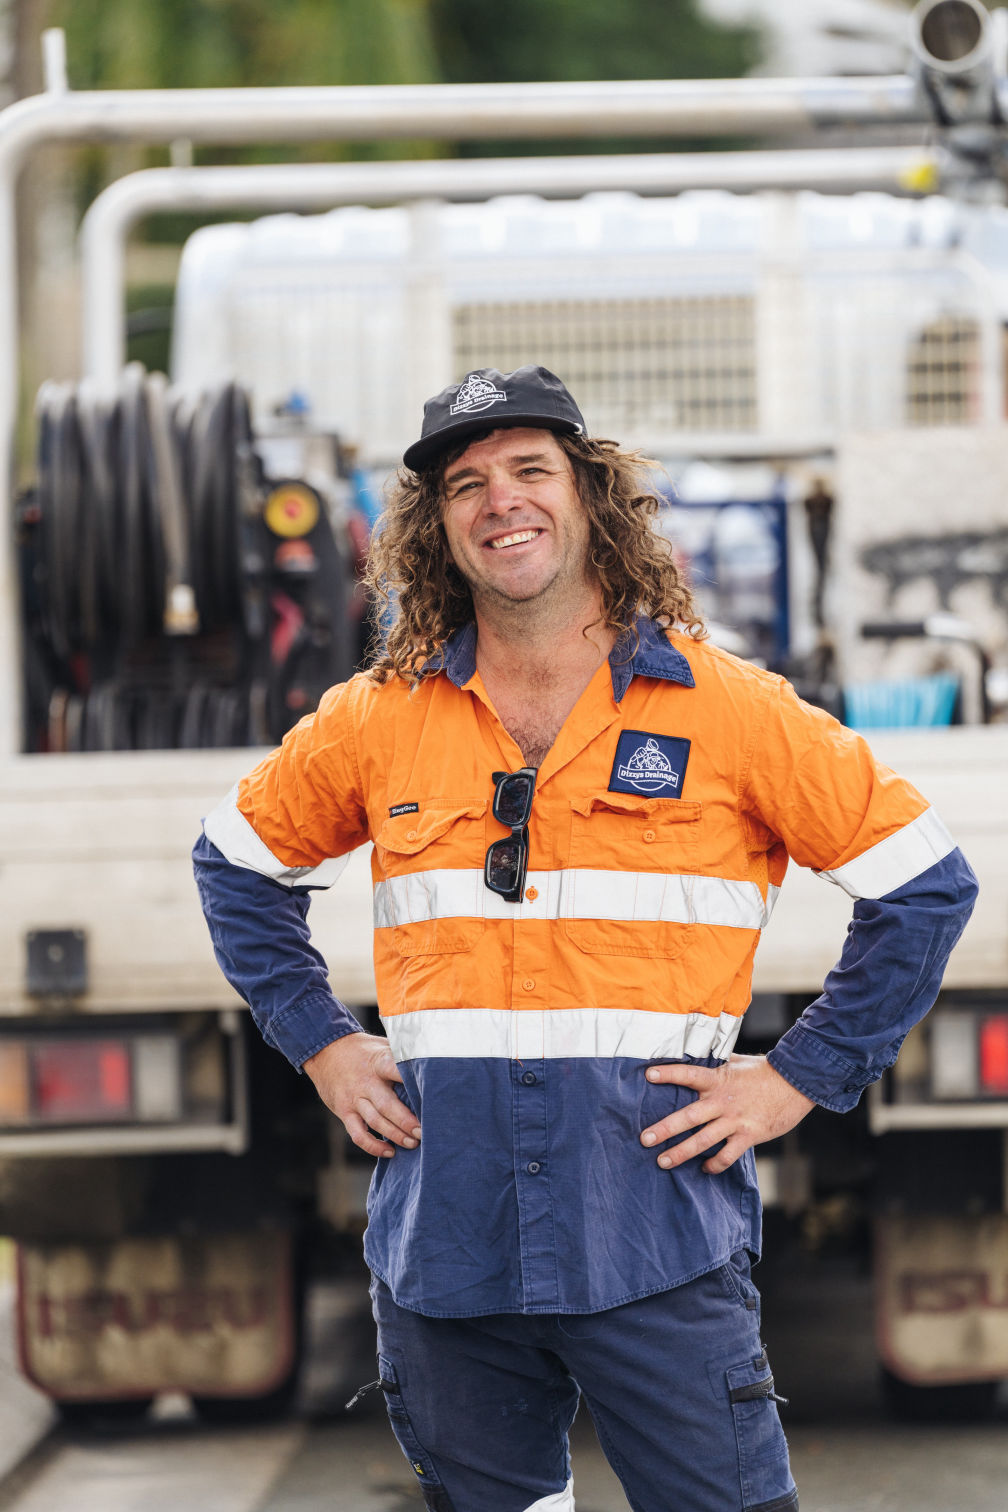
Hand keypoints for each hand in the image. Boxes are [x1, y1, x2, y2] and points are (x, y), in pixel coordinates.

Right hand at [303, 1033, 420, 1158]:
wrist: (326, 1051)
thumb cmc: (363, 1050)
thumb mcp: (383, 1044)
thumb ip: (404, 1052)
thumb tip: (433, 1057)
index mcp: (378, 1062)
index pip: (396, 1071)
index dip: (411, 1082)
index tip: (429, 1095)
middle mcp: (366, 1082)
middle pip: (387, 1105)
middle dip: (406, 1121)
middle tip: (424, 1132)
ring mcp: (354, 1098)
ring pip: (375, 1121)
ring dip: (395, 1135)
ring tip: (413, 1143)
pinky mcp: (345, 1112)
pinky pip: (358, 1134)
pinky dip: (373, 1146)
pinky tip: (389, 1152)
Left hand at [640, 1054, 813, 1174]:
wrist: (795, 1083)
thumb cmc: (764, 1071)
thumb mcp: (736, 1062)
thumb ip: (716, 1064)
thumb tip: (699, 1054)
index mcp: (718, 1079)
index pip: (688, 1074)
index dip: (669, 1074)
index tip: (648, 1075)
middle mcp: (722, 1101)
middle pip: (688, 1117)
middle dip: (664, 1129)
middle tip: (644, 1139)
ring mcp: (735, 1120)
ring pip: (703, 1141)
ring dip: (681, 1153)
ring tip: (663, 1162)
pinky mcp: (749, 1135)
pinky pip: (727, 1155)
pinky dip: (715, 1164)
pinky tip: (705, 1169)